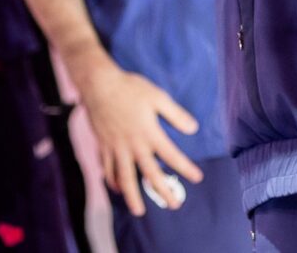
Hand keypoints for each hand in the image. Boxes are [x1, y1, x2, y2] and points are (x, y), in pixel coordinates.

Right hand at [76, 59, 205, 216]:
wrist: (98, 85)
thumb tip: (193, 129)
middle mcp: (133, 145)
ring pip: (125, 178)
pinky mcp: (103, 146)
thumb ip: (175, 115)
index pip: (171, 155)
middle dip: (163, 190)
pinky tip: (117, 189)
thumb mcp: (157, 97)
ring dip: (132, 196)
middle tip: (174, 205)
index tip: (197, 178)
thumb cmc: (130, 88)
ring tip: (139, 211)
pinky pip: (107, 169)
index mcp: (149, 133)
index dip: (185, 168)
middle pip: (149, 174)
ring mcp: (116, 147)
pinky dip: (112, 181)